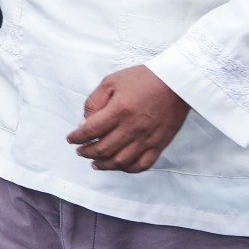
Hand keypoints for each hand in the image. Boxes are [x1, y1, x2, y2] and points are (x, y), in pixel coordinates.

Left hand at [66, 66, 190, 171]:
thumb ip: (94, 102)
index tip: (71, 139)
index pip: (90, 130)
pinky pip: (142, 164)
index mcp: (119, 110)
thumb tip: (84, 123)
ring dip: (104, 164)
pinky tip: (119, 165)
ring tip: (95, 163)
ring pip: (121, 161)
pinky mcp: (160, 144)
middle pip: (103, 149)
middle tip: (80, 151)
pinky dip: (128, 169)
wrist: (177, 82)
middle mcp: (132, 128)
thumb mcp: (111, 81)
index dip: (77, 137)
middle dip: (87, 152)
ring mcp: (147, 138)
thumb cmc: (143, 79)